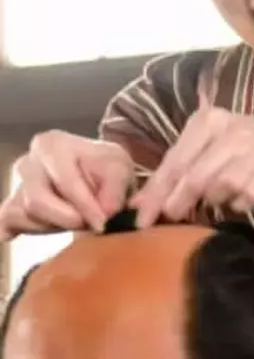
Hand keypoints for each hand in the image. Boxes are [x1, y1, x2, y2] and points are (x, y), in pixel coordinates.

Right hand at [0, 131, 134, 241]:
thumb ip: (116, 187)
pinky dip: (30, 231)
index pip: (64, 180)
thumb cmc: (106, 169)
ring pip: (25, 217)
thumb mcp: (120, 169)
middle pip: (37, 201)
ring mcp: (16, 186)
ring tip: (79, 217)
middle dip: (68, 218)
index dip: (84, 205)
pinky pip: (10, 226)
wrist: (97, 180)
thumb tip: (106, 211)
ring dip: (56, 225)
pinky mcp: (11, 209)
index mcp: (51, 144)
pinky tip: (48, 228)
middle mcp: (27, 162)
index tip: (103, 223)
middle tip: (91, 223)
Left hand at [132, 106, 253, 227]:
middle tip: (171, 218)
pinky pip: (242, 200)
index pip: (176, 159)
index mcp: (210, 119)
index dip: (156, 191)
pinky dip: (238, 205)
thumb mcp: (205, 153)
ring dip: (214, 201)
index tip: (140, 218)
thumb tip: (135, 206)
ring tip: (220, 196)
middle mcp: (234, 128)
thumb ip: (174, 174)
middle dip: (178, 202)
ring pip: (219, 189)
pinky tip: (242, 198)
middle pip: (195, 177)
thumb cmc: (236, 154)